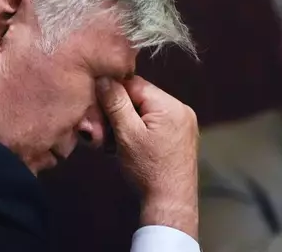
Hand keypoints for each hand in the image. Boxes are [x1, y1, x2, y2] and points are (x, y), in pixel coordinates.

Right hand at [96, 75, 198, 238]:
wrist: (170, 204)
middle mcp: (180, 109)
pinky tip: (129, 147)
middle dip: (118, 112)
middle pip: (139, 97)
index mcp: (170, 105)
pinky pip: (154, 123)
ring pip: (144, 111)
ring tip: (116, 143)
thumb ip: (115, 103)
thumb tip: (103, 78)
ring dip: (126, 123)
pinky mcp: (181, 136)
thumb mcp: (126, 134)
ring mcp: (183, 123)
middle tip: (104, 132)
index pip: (134, 84)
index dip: (112, 94)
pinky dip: (138, 131)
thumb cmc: (148, 171)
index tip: (98, 110)